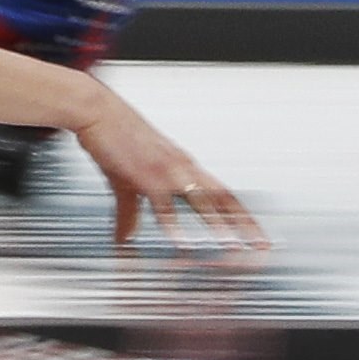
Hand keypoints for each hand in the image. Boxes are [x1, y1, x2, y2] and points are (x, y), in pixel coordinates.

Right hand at [73, 90, 267, 249]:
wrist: (98, 112)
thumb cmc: (114, 139)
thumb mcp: (125, 182)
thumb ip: (130, 214)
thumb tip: (126, 239)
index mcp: (183, 167)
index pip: (223, 193)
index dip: (242, 215)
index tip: (255, 235)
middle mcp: (182, 168)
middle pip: (224, 198)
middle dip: (244, 223)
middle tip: (261, 246)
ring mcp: (167, 171)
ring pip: (202, 200)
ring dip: (218, 225)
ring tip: (232, 247)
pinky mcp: (146, 175)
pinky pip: (164, 204)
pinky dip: (174, 225)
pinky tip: (181, 243)